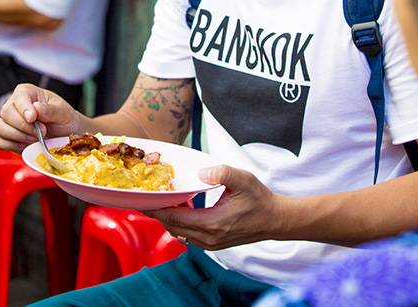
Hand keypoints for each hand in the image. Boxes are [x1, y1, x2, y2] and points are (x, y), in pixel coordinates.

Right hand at [0, 83, 82, 152]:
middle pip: (6, 113)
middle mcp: (14, 105)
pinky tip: (26, 145)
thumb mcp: (63, 112)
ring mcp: (9, 121)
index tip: (33, 118)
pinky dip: (11, 145)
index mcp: (27, 93)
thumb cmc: (64, 119)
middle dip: (24, 127)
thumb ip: (51, 110)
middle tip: (42, 132)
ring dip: (17, 136)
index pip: (18, 97)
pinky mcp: (7, 137)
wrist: (65, 135)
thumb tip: (36, 108)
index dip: (24, 109)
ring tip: (34, 139)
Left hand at [140, 165, 278, 250]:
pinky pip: (188, 235)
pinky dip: (179, 223)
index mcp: (213, 223)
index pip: (174, 218)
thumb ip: (222, 173)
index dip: (155, 209)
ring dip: (168, 218)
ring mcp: (211, 243)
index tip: (141, 200)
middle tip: (144, 197)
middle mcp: (209, 237)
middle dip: (157, 213)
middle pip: (172, 227)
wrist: (276, 220)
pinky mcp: (214, 244)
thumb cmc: (260, 199)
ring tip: (160, 201)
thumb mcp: (243, 179)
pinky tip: (181, 208)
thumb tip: (202, 173)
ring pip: (179, 233)